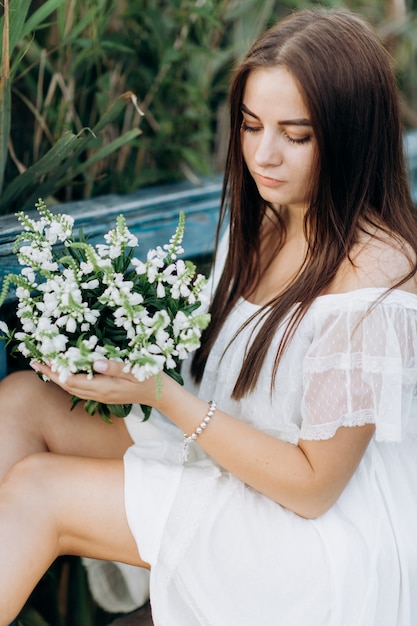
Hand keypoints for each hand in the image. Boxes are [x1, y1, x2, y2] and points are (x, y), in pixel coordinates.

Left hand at [31, 359, 162, 408]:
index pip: (73, 381)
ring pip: (72, 388)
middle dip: (51, 374)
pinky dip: (68, 380)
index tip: (44, 360)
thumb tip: (94, 363)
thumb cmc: (149, 379)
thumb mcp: (134, 370)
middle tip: (35, 362)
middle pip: (68, 386)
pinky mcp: (104, 394)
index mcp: (104, 388)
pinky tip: (65, 373)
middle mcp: (99, 394)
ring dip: (57, 378)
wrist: (159, 395)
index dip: (57, 371)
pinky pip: (80, 389)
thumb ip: (114, 367)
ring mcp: (101, 396)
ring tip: (45, 366)